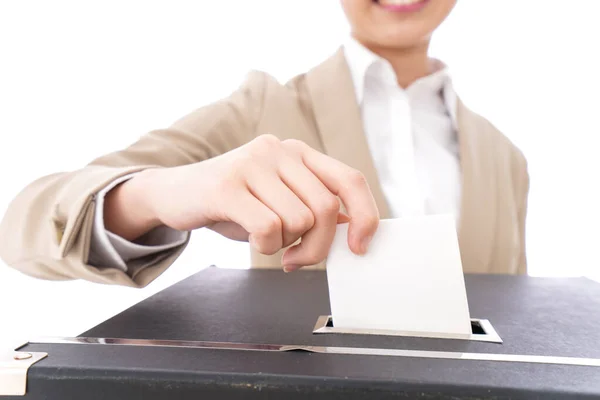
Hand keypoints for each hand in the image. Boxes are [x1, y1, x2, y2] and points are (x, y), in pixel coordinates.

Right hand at [107, 134, 379, 270]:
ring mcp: (252, 164)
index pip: (350, 180)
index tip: (360, 247)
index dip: (365, 216)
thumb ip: (313, 206)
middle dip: (317, 246)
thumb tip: (352, 227)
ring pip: (299, 221)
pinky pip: (268, 228)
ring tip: (262, 237)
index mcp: (298, 153)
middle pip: (326, 208)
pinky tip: (250, 239)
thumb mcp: (278, 198)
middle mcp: (279, 150)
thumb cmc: (234, 202)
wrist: (175, 193)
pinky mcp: (227, 185)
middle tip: (296, 258)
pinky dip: (264, 246)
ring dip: (283, 244)